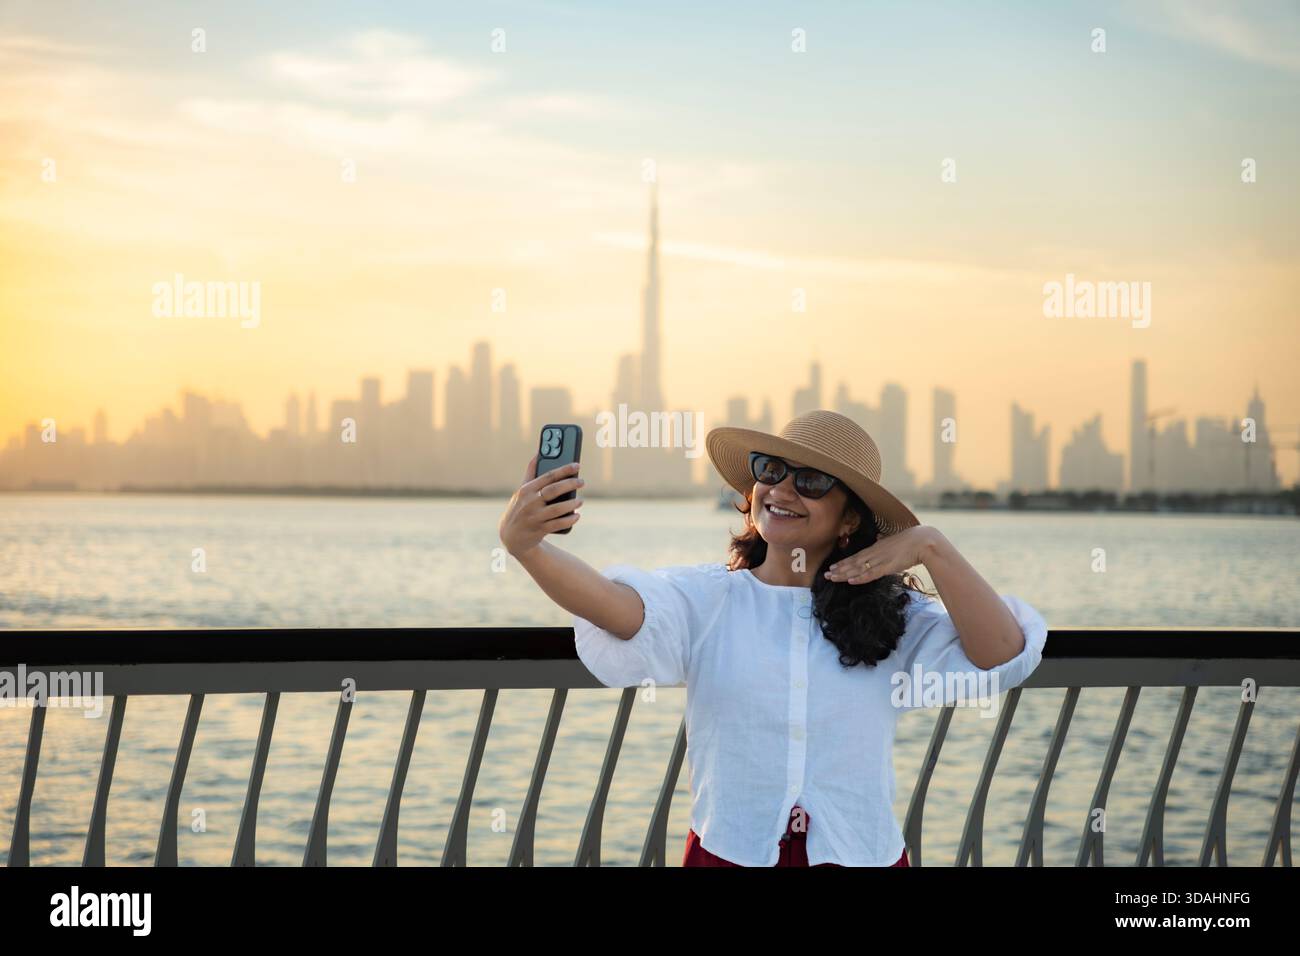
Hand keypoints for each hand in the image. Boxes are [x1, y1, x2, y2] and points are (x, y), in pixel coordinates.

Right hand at [498, 454, 583, 556]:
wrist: (511, 535)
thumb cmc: (520, 507)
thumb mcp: (522, 490)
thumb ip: (531, 472)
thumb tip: (538, 453)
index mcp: (526, 490)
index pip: (548, 476)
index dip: (564, 470)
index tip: (577, 465)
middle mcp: (530, 502)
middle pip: (553, 490)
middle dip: (570, 484)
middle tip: (582, 481)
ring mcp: (534, 517)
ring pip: (557, 509)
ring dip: (571, 504)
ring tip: (580, 500)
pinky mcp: (539, 530)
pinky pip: (557, 524)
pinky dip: (569, 520)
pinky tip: (576, 515)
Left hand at [823, 526, 940, 584]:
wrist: (923, 541)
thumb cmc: (911, 541)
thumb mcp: (894, 540)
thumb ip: (885, 541)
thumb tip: (880, 538)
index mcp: (876, 547)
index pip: (856, 557)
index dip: (843, 562)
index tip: (833, 566)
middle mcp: (874, 553)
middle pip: (853, 562)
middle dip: (839, 569)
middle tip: (826, 574)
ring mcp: (880, 560)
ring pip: (858, 569)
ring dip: (844, 574)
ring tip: (832, 578)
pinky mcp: (887, 567)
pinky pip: (870, 574)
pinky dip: (860, 578)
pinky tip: (850, 581)